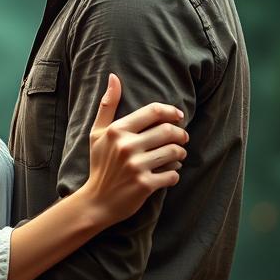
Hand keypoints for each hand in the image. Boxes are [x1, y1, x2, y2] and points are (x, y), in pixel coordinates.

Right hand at [83, 73, 187, 224]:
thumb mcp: (97, 134)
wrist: (96, 202)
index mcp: (117, 130)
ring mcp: (136, 166)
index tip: (179, 117)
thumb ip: (107, 105)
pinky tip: (169, 174)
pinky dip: (174, 174)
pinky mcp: (145, 185)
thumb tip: (113, 77)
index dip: (171, 112)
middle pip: (168, 131)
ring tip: (177, 155)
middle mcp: (127, 146)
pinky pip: (172, 174)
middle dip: (181, 134)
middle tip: (182, 138)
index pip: (154, 111)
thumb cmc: (99, 165)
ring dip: (180, 153)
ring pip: (174, 152)